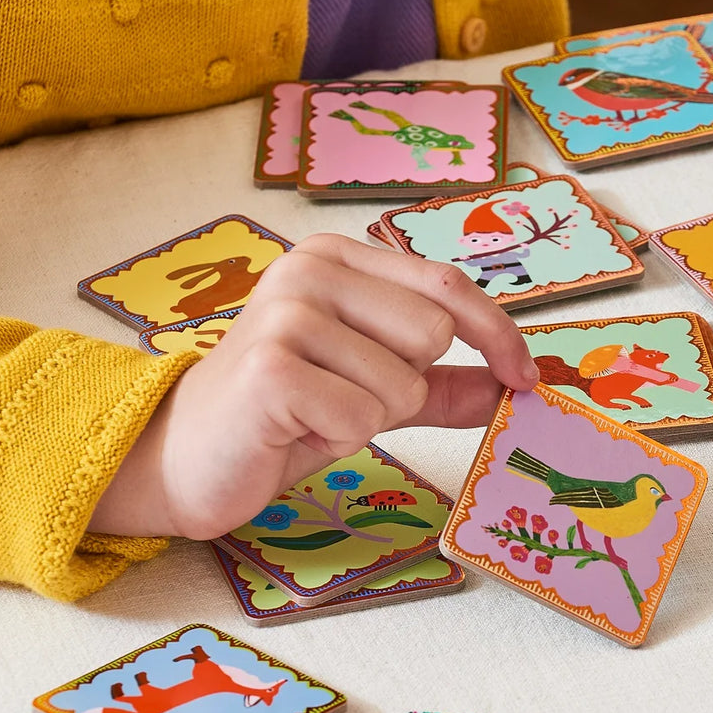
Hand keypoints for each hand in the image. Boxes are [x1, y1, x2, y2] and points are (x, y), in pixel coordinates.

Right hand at [88, 233, 539, 538]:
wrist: (188, 454)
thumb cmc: (282, 415)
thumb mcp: (373, 389)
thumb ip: (441, 383)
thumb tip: (513, 384)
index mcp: (337, 258)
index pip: (449, 285)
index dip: (498, 334)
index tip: (524, 378)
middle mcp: (310, 270)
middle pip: (433, 334)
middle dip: (407, 386)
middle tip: (345, 397)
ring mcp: (287, 314)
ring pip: (402, 383)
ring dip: (368, 417)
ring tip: (313, 413)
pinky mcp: (272, 368)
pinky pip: (362, 416)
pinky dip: (339, 436)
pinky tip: (294, 428)